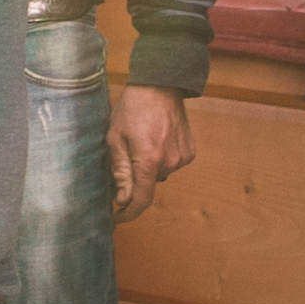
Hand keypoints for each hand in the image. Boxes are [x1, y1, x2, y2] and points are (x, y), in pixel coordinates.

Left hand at [107, 84, 194, 221]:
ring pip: (159, 174)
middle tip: (125, 156)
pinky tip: (155, 139)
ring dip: (148, 166)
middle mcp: (170, 163)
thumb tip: (122, 199)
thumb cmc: (133, 108)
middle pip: (148, 185)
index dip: (128, 213)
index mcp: (149, 161)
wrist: (160, 85)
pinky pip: (171, 164)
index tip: (116, 218)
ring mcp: (182, 158)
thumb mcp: (115, 138)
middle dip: (135, 178)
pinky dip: (161, 159)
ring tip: (141, 141)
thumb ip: (120, 171)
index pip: (141, 200)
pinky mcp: (189, 152)